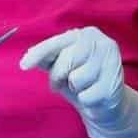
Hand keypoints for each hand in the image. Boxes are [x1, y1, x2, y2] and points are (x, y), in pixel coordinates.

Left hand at [20, 26, 137, 137]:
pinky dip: (85, 100)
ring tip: (83, 87)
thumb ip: (47, 58)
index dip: (39, 53)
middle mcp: (102, 44)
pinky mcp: (114, 86)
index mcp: (87, 35)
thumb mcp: (62, 65)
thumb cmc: (81, 79)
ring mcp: (112, 64)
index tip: (23, 65)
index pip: (58, 42)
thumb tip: (27, 58)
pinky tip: (94, 95)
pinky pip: (85, 97)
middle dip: (58, 76)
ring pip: (76, 80)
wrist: (106, 103)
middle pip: (66, 61)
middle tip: (62, 82)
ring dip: (74, 89)